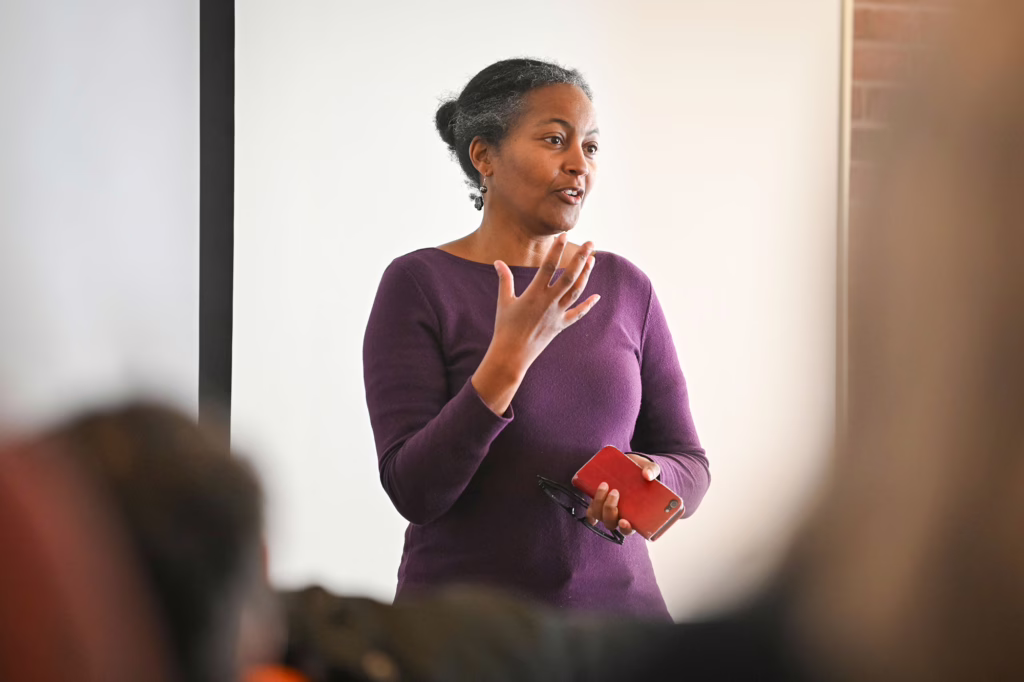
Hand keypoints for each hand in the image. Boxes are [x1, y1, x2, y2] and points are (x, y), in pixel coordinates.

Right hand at [472, 233, 600, 413]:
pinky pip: (578, 314)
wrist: (512, 354)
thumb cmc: (505, 327)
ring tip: (593, 260)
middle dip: (581, 258)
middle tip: (591, 244)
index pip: (548, 266)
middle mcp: (549, 302)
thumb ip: (504, 279)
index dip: (557, 250)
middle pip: (569, 276)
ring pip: (576, 291)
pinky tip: (597, 296)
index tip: (564, 235)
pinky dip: (588, 305)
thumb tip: (498, 261)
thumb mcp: (504, 301)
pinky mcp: (561, 325)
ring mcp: (557, 314)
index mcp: (534, 293)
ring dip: (586, 275)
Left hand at [584, 454, 660, 535]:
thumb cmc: (641, 473)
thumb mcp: (650, 469)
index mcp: (634, 516)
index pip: (628, 530)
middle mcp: (619, 516)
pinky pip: (590, 513)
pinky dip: (589, 509)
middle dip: (610, 509)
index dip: (625, 528)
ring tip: (604, 486)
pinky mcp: (598, 504)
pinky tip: (592, 496)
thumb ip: (652, 470)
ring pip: (599, 516)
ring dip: (599, 503)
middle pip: (610, 523)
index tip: (624, 521)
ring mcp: (607, 511)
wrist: (629, 466)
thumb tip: (647, 475)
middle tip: (615, 492)